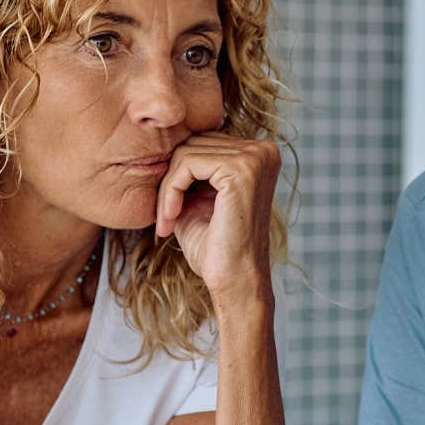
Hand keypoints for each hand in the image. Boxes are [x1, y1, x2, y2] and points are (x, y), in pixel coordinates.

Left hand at [154, 133, 281, 304]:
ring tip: (168, 220)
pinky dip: (170, 190)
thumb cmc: (217, 248)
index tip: (168, 210)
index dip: (178, 174)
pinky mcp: (241, 169)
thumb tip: (161, 142)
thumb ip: (188, 170)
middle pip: (194, 142)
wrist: (234, 282)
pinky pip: (187, 163)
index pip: (202, 142)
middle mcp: (263, 150)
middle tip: (165, 217)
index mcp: (258, 155)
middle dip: (171, 179)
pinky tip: (171, 217)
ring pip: (186, 152)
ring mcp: (255, 157)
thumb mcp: (197, 198)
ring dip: (168, 188)